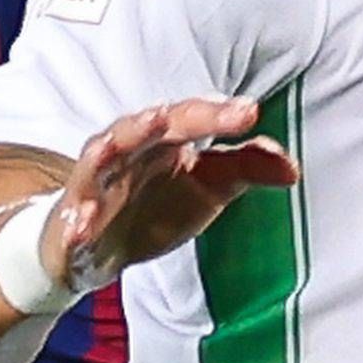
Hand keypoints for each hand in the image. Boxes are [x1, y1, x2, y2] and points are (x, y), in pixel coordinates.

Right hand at [46, 98, 299, 281]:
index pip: (191, 118)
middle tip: (205, 113)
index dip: (219, 115)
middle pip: (147, 126)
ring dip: (119, 141)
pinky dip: (76, 219)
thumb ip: (246, 170)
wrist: (94, 250)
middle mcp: (127, 152)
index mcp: (161, 141)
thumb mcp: (207, 189)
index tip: (250, 112)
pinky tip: (82, 225)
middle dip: (174, 117)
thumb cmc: (151, 206)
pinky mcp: (72, 221)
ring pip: (101, 156)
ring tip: (144, 127)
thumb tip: (291, 165)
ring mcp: (95, 184)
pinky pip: (72, 218)